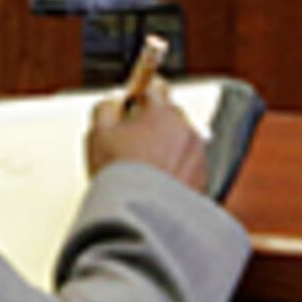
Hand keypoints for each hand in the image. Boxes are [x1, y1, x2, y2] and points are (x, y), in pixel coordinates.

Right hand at [85, 85, 209, 190]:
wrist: (142, 215)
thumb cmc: (120, 174)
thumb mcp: (99, 132)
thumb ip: (106, 108)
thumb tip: (115, 101)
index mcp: (162, 112)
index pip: (155, 86)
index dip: (140, 94)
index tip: (133, 101)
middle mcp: (186, 129)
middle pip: (169, 115)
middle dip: (153, 123)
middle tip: (131, 142)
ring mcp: (198, 155)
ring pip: (180, 141)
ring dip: (166, 147)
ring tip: (143, 169)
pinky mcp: (203, 179)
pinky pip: (188, 166)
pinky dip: (176, 170)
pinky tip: (155, 183)